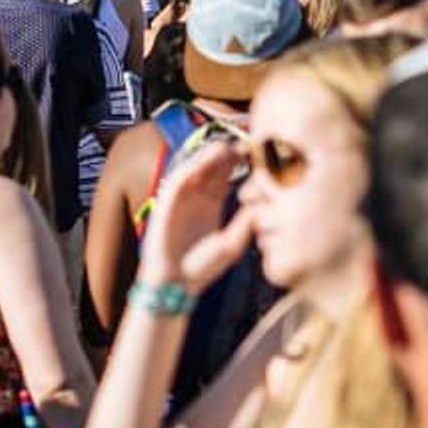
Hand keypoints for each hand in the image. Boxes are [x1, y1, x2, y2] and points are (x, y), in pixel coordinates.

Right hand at [139, 141, 253, 295]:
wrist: (175, 285)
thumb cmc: (202, 268)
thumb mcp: (232, 244)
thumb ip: (245, 223)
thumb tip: (261, 203)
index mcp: (212, 205)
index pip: (226, 176)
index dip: (239, 162)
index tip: (256, 152)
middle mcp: (197, 197)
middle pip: (212, 167)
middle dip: (226, 153)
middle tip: (244, 142)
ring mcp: (181, 198)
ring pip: (195, 168)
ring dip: (208, 156)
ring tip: (226, 146)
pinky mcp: (166, 202)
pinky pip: (178, 178)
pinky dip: (190, 166)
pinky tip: (204, 159)